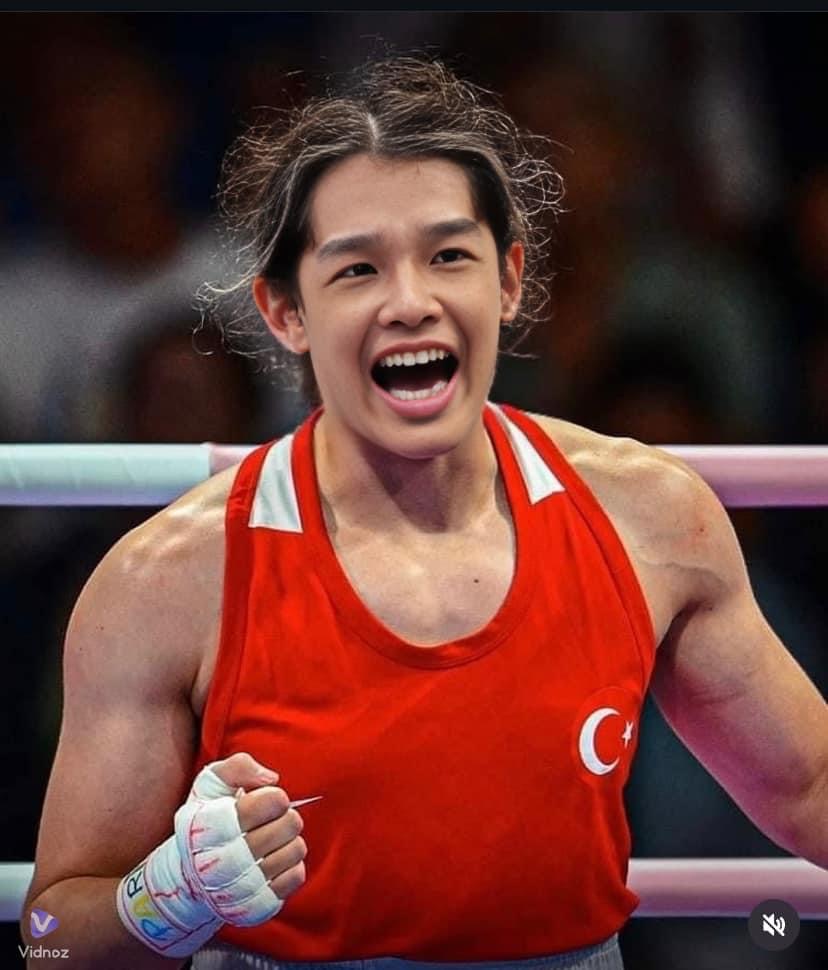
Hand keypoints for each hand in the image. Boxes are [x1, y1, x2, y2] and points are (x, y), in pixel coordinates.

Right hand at [215, 753, 308, 903]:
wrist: (192, 876)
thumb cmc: (209, 819)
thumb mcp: (212, 783)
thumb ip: (238, 767)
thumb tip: (270, 779)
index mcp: (208, 826)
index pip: (267, 803)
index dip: (275, 797)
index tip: (268, 799)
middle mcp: (220, 862)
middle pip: (288, 825)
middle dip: (286, 815)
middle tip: (273, 818)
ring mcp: (239, 889)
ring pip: (296, 850)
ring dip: (291, 839)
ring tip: (273, 839)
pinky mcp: (256, 906)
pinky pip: (295, 877)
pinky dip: (292, 864)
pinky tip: (273, 859)